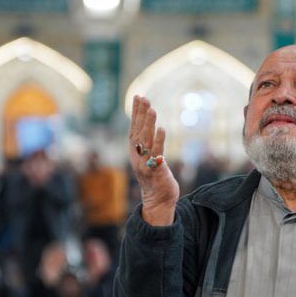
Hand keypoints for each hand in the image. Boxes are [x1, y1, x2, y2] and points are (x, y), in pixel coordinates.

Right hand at [128, 96, 179, 225]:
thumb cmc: (154, 177)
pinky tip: (162, 129)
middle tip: (144, 98)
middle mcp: (137, 156)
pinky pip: (157, 154)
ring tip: (152, 109)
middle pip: (138, 131)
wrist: (157, 200)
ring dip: (148, 125)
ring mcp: (145, 164)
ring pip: (146, 141)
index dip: (135, 112)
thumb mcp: (147, 157)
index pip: (134, 127)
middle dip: (141, 114)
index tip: (138, 96)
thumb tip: (147, 124)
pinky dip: (159, 141)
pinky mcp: (155, 171)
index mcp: (134, 151)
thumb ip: (147, 142)